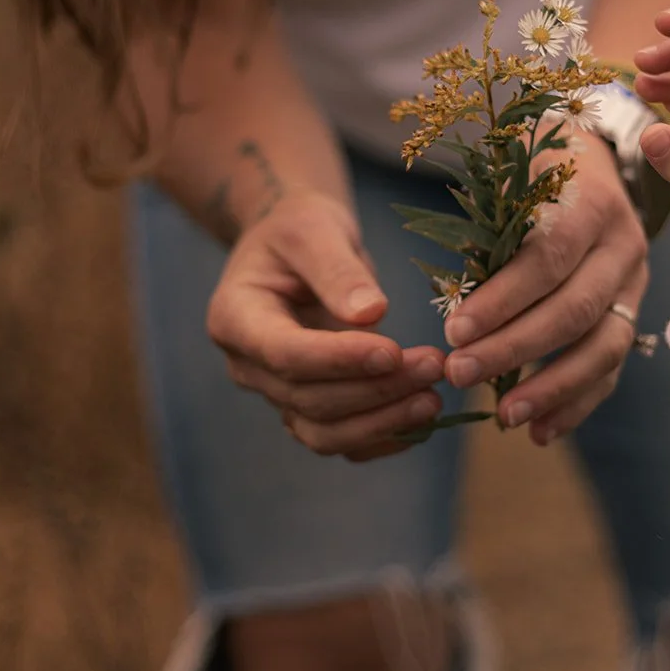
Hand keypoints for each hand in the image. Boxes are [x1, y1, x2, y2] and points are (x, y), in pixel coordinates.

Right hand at [207, 190, 444, 457]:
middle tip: (433, 365)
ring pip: (324, 433)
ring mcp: (275, 393)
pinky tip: (424, 421)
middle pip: (309, 399)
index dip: (339, 360)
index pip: (286, 354)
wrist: (297, 248)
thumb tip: (372, 314)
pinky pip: (342, 441)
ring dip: (382, 423)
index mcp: (235, 318)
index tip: (393, 351)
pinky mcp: (306, 408)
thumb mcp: (315, 229)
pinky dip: (382, 438)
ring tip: (434, 398)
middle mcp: (248, 366)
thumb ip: (337, 270)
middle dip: (375, 389)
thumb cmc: (301, 229)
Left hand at [442, 137, 648, 444]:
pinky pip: (611, 369)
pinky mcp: (632, 314)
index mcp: (591, 202)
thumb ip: (488, 233)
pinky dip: (576, 404)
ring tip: (504, 417)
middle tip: (459, 374)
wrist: (590, 161)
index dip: (502, 300)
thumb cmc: (532, 171)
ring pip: (603, 347)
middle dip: (514, 349)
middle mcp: (623, 245)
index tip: (453, 332)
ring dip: (552, 388)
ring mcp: (635, 284)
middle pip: (575, 309)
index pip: (549, 258)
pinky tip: (540, 430)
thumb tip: (456, 304)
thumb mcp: (509, 179)